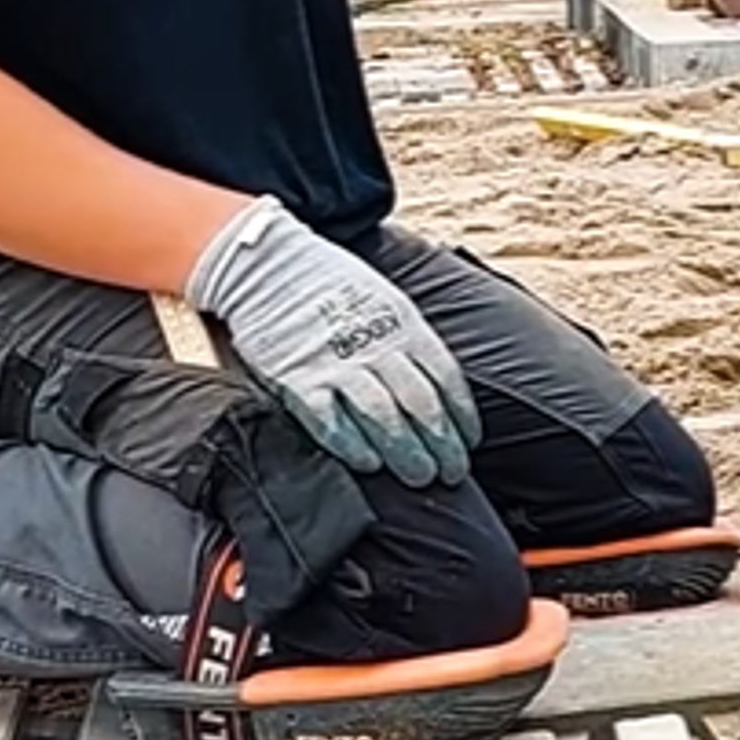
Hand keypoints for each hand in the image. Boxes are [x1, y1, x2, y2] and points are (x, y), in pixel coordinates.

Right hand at [186, 198, 479, 488]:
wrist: (269, 262)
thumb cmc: (331, 284)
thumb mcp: (383, 298)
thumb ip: (407, 339)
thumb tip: (437, 385)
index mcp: (400, 322)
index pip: (444, 377)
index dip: (461, 416)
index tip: (469, 443)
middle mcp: (374, 345)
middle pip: (420, 404)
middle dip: (442, 445)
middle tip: (452, 473)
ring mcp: (336, 363)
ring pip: (383, 418)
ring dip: (406, 452)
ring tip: (420, 477)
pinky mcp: (298, 378)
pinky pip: (330, 421)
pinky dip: (352, 445)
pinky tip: (368, 463)